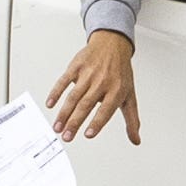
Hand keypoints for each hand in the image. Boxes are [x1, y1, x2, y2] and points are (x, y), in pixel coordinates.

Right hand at [47, 27, 139, 143]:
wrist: (113, 44)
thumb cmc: (120, 73)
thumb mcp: (129, 96)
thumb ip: (132, 120)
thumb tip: (136, 140)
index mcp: (116, 90)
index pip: (106, 110)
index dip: (97, 123)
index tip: (88, 135)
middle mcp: (102, 82)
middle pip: (86, 105)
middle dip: (75, 122)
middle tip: (66, 137)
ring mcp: (88, 74)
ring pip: (73, 96)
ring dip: (64, 113)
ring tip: (57, 127)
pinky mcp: (76, 67)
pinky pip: (64, 81)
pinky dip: (55, 92)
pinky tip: (50, 104)